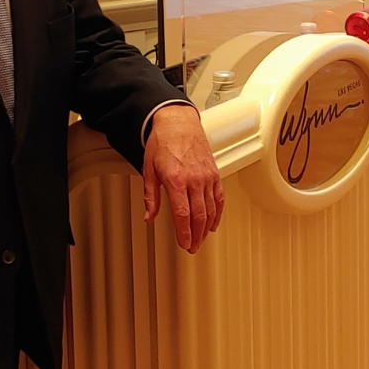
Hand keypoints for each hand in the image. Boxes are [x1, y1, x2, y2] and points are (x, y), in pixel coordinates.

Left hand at [142, 104, 223, 252]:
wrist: (178, 122)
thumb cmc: (162, 142)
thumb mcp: (148, 168)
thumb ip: (150, 195)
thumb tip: (149, 216)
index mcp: (175, 179)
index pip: (182, 214)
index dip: (184, 232)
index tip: (184, 244)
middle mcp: (194, 179)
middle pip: (198, 215)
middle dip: (196, 235)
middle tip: (192, 247)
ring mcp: (206, 177)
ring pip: (211, 210)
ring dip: (206, 228)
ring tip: (200, 239)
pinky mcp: (214, 174)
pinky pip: (219, 198)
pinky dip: (218, 214)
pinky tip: (213, 224)